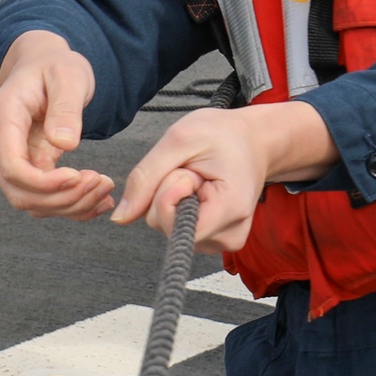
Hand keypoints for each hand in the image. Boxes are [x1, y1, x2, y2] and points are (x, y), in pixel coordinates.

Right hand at [0, 30, 114, 218]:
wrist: (45, 66)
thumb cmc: (55, 66)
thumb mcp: (68, 75)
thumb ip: (66, 107)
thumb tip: (65, 143)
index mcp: (2, 118)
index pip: (13, 168)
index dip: (46, 183)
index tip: (81, 177)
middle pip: (20, 193)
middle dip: (63, 198)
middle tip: (102, 183)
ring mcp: (5, 159)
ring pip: (31, 202)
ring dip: (70, 205)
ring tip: (105, 190)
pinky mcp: (22, 168)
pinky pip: (41, 198)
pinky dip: (70, 205)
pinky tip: (98, 200)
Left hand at [111, 101, 337, 251]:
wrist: (254, 140)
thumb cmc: (223, 135)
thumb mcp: (180, 139)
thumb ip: (146, 177)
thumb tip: (120, 218)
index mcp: (230, 209)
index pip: (176, 226)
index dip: (168, 195)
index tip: (188, 170)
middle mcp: (229, 235)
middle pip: (166, 226)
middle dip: (169, 191)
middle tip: (195, 169)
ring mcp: (222, 241)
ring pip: (167, 228)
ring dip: (173, 198)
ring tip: (199, 177)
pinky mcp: (213, 241)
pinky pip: (175, 229)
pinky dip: (178, 206)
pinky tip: (199, 190)